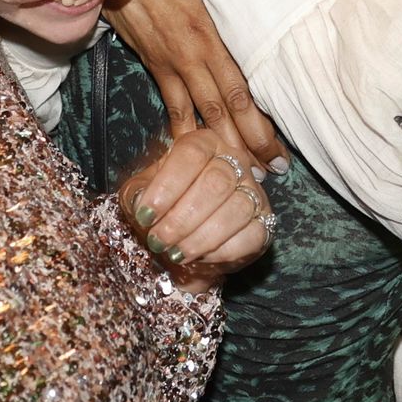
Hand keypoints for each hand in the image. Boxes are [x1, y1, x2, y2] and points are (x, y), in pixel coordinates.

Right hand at [112, 0, 287, 166]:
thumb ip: (236, 19)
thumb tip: (267, 42)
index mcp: (218, 34)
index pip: (245, 90)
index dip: (262, 124)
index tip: (280, 149)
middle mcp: (198, 53)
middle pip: (228, 109)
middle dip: (250, 145)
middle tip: (270, 173)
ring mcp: (174, 62)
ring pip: (201, 114)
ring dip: (220, 147)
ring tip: (238, 174)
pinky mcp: (153, 63)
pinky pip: (172, 105)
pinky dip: (182, 133)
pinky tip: (191, 155)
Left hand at [120, 129, 270, 278]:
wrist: (178, 244)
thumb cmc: (160, 211)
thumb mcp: (138, 196)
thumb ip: (137, 193)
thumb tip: (142, 203)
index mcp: (203, 144)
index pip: (191, 154)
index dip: (167, 186)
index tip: (145, 214)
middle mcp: (234, 161)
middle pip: (216, 182)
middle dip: (182, 217)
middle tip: (159, 240)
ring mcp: (254, 191)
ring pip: (236, 209)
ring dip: (200, 237)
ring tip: (176, 252)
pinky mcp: (265, 223)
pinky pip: (251, 236)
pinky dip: (222, 251)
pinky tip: (200, 258)